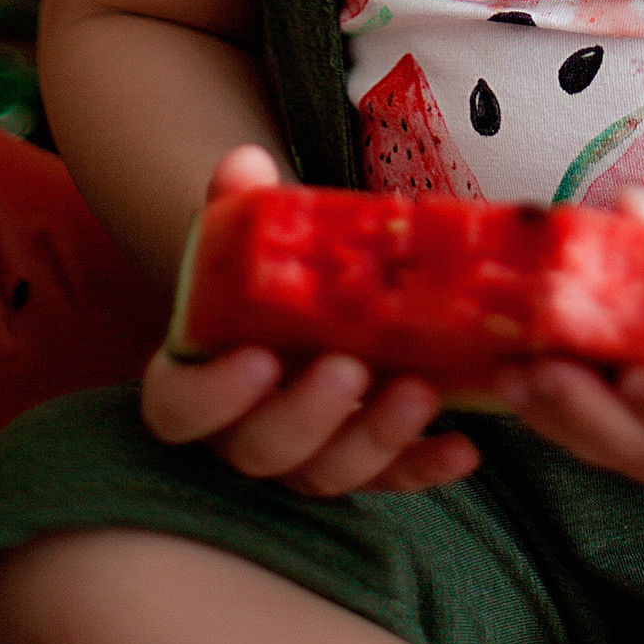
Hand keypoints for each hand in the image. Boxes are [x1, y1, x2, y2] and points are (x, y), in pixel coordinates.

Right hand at [139, 145, 480, 498]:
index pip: (179, 409)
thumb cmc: (273, 284)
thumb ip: (243, 208)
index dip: (212, 395)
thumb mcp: (257, 242)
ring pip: (325, 473)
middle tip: (350, 368)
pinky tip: (464, 445)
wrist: (310, 312)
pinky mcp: (361, 469)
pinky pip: (390, 481)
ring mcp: (303, 459)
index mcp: (198, 379)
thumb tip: (245, 162)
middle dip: (306, 413)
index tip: (258, 357)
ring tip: (419, 391)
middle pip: (258, 449)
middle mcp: (242, 434)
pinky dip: (425, 466)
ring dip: (374, 438)